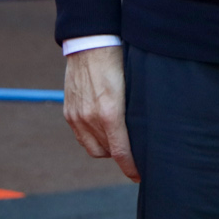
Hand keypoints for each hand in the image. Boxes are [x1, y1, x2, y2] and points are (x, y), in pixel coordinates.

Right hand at [63, 46, 137, 181]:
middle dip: (122, 156)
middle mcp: (90, 118)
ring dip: (107, 149)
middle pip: (108, 152)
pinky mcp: (69, 112)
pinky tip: (104, 131)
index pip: (122, 152)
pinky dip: (93, 139)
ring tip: (120, 142)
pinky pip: (82, 137)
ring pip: (94, 148)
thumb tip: (149, 131)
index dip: (132, 168)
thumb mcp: (134, 86)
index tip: (141, 176)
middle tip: (135, 154)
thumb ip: (136, 111)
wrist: (91, 43)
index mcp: (110, 113)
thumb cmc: (119, 60)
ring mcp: (77, 116)